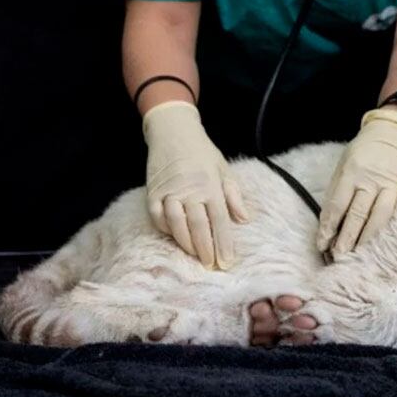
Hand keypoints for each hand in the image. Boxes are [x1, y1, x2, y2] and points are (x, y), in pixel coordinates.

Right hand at [142, 101, 249, 269]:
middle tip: (210, 266)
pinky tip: (175, 238)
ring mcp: (169, 192)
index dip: (223, 243)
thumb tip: (244, 219)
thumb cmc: (202, 152)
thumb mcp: (224, 169)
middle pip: (198, 226)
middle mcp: (190, 191)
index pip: (219, 220)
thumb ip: (234, 195)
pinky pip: (157, 216)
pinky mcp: (153, 192)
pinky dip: (165, 229)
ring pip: (177, 224)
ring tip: (195, 257)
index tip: (227, 261)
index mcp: (210, 186)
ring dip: (186, 243)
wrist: (173, 131)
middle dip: (206, 249)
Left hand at [317, 106, 396, 253]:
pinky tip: (384, 239)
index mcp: (352, 171)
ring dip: (368, 238)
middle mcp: (372, 178)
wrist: (394, 132)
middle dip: (347, 238)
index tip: (322, 244)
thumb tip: (328, 222)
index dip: (329, 227)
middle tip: (339, 257)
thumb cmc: (364, 151)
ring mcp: (393, 183)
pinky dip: (392, 225)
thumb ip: (337, 190)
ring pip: (380, 216)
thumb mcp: (344, 163)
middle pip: (358, 214)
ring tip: (359, 253)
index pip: (338, 205)